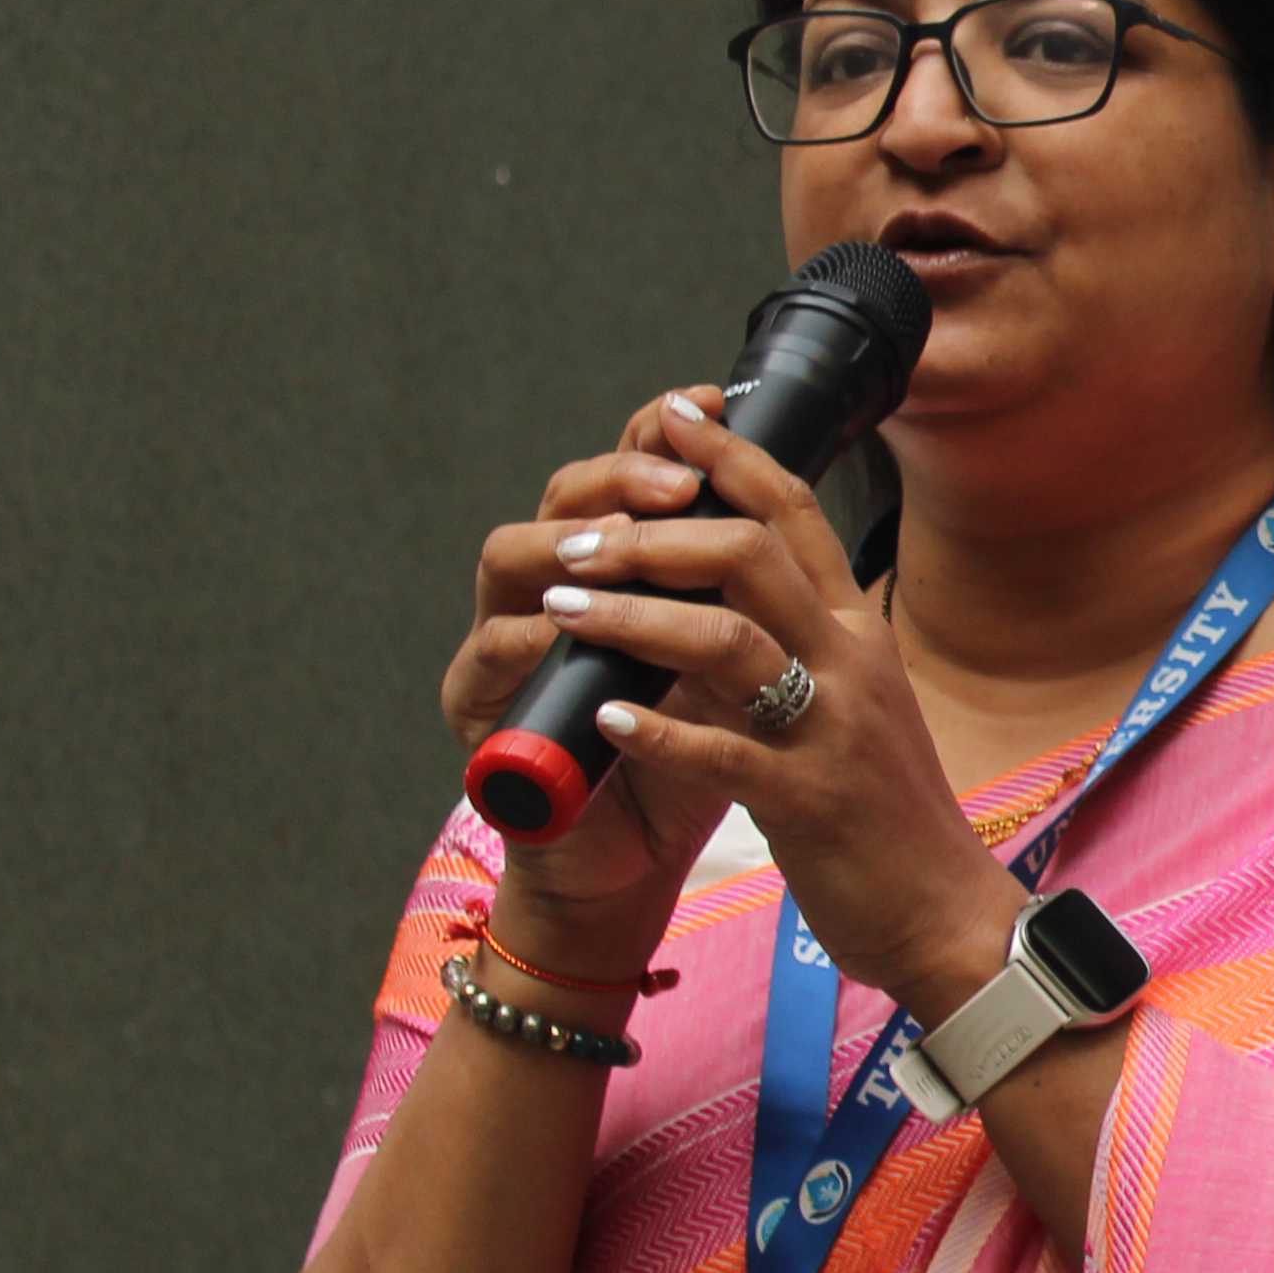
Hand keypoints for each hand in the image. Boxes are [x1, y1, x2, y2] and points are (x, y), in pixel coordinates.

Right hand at [438, 395, 757, 962]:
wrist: (646, 865)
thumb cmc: (695, 760)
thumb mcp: (738, 666)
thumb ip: (745, 594)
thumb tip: (791, 498)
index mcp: (619, 575)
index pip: (626, 476)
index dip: (660, 437)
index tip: (711, 407)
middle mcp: (553, 595)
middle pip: (562, 497)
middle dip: (617, 482)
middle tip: (676, 487)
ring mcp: (507, 650)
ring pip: (508, 559)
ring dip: (565, 547)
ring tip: (621, 548)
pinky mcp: (482, 715)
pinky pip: (490, 661)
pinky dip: (532, 647)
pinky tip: (570, 637)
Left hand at [488, 398, 1024, 1019]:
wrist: (946, 917)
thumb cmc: (887, 813)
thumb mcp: (853, 706)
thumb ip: (797, 646)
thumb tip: (715, 596)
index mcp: (857, 630)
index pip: (794, 511)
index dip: (728, 455)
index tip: (666, 416)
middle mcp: (851, 662)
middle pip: (749, 553)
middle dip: (648, 535)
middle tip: (576, 543)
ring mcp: (834, 731)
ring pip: (726, 639)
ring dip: (630, 615)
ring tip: (561, 608)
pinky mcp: (810, 803)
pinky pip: (724, 753)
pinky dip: (660, 730)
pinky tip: (610, 719)